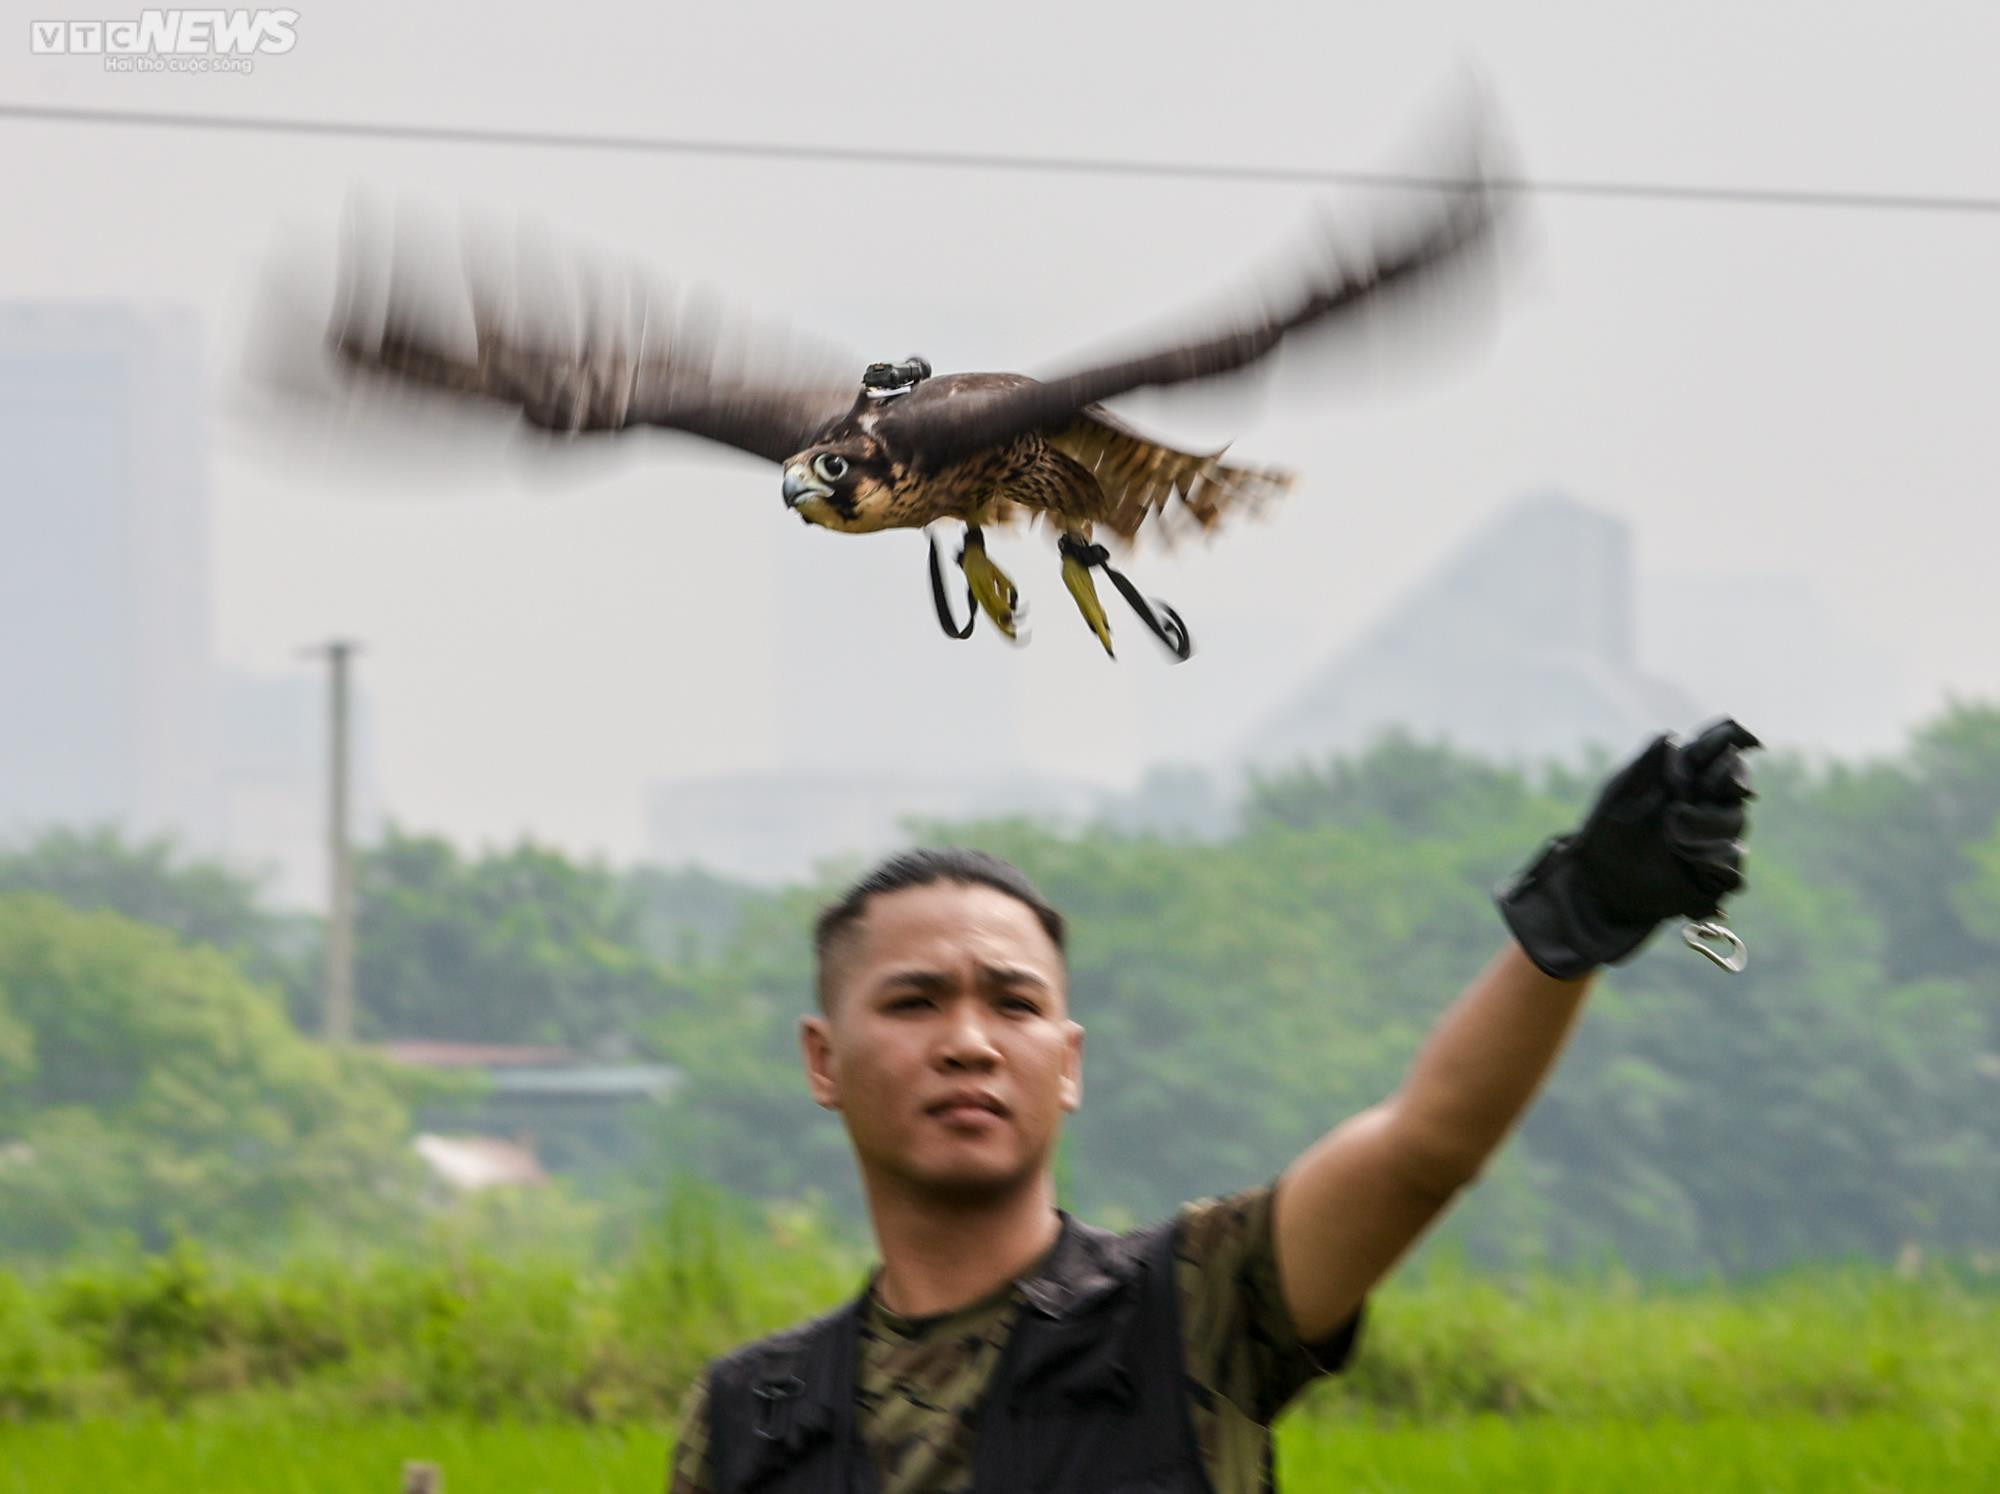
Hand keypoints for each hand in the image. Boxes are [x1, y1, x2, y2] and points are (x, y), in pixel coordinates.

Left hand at [1495, 718, 1761, 978]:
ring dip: (1706, 828)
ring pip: (1737, 822)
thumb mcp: (1620, 794)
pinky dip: (1713, 863)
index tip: (1747, 741)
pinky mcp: (1718, 872)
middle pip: (1737, 782)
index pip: (1719, 748)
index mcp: (1685, 776)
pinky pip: (1733, 865)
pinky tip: (1687, 863)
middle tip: (1691, 798)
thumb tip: (1671, 735)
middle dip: (1726, 784)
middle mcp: (1706, 803)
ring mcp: (1716, 837)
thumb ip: (1646, 764)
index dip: (1734, 739)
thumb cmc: (1605, 832)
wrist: (1600, 884)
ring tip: (1672, 839)